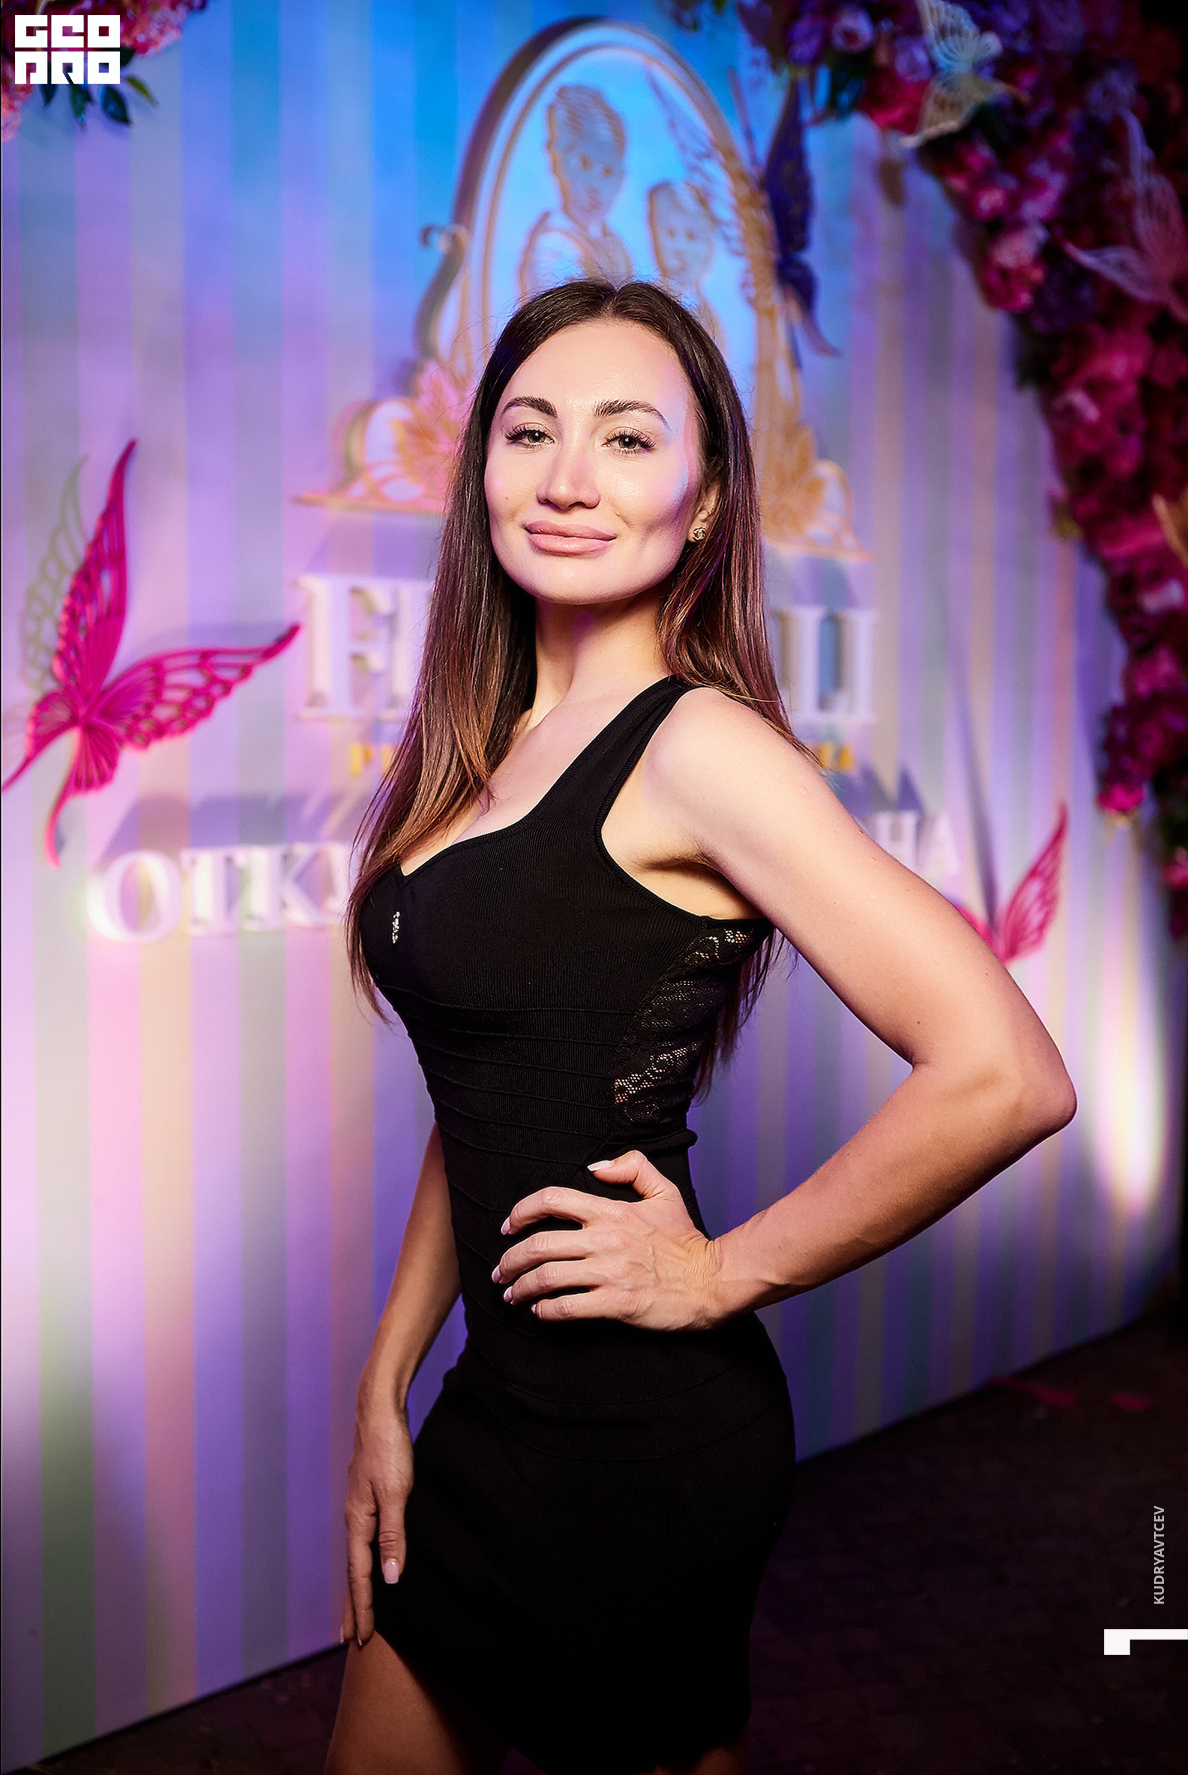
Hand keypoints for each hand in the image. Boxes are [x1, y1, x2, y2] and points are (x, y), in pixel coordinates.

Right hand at [341, 1395, 413, 1646]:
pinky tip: (369, 1563)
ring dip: (357, 1586)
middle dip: (353, 1605)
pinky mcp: (368, 1498)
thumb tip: (389, 1578)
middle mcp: (354, 1519)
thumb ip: (393, 1535)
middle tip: (351, 1639)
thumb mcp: (396, 1493)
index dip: (363, 1607)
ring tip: (357, 1610)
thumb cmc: (389, 1449)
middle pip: (352, 1571)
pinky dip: (364, 1561)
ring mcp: (359, 1508)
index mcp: (358, 1521)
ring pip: (357, 1556)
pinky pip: (364, 1540)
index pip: (360, 1575)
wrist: (379, 1411)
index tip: (363, 1639)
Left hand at [492, 1149, 722, 1331]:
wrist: (711, 1281)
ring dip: (521, 1287)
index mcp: (612, 1211)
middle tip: (500, 1270)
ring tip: (511, 1294)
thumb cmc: (686, 1241)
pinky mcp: (616, 1303)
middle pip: (540, 1244)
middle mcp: (605, 1239)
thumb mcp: (664, 1192)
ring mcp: (610, 1272)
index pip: (553, 1200)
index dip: (521, 1211)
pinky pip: (568, 1307)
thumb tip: (598, 1167)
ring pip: (547, 1277)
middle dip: (510, 1259)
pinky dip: (546, 1311)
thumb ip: (633, 1168)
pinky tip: (540, 1312)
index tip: (507, 1226)